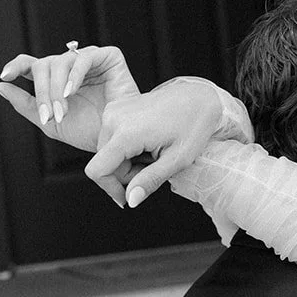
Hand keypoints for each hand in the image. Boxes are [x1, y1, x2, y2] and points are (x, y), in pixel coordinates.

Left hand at [0, 44, 140, 152]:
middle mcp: (69, 67)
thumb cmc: (88, 133)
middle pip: (43, 65)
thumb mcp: (48, 123)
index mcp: (54, 80)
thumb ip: (23, 103)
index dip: (16, 66)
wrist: (117, 141)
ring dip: (57, 90)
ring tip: (64, 112)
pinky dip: (74, 75)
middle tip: (51, 116)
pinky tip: (72, 92)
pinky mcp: (108, 57)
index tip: (5, 76)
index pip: (29, 64)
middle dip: (43, 92)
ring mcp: (88, 60)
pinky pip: (83, 57)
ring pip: (60, 61)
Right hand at [84, 77, 226, 207]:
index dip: (110, 189)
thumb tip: (131, 200)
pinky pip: (112, 139)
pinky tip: (147, 143)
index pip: (97, 170)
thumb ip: (150, 181)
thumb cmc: (194, 124)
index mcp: (126, 132)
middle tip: (155, 166)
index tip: (129, 195)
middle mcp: (113, 118)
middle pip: (103, 164)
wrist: (199, 96)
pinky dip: (127, 148)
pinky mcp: (115, 109)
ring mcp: (113, 111)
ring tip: (154, 152)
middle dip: (126, 174)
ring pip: (107, 153)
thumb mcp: (177, 159)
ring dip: (128, 161)